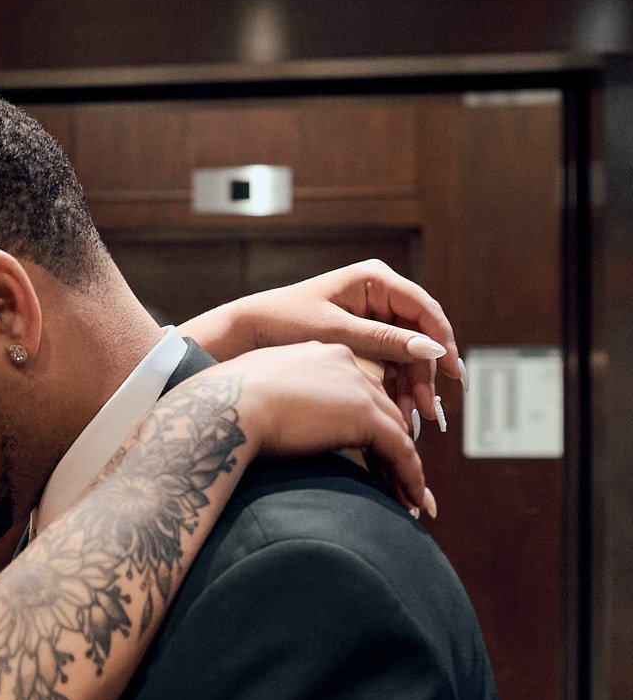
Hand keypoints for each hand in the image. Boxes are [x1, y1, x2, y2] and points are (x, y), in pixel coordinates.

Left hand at [185, 259, 462, 436]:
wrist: (247, 334)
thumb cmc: (283, 322)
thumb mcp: (336, 332)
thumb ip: (383, 340)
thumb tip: (431, 349)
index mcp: (374, 280)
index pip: (423, 309)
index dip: (442, 341)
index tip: (453, 372)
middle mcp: (378, 295)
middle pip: (418, 336)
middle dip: (425, 374)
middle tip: (431, 410)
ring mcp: (371, 317)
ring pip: (406, 354)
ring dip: (412, 386)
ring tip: (415, 419)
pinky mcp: (362, 340)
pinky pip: (388, 363)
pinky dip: (394, 387)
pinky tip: (399, 413)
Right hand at [224, 340, 433, 516]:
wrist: (224, 405)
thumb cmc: (223, 404)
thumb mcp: (255, 392)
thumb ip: (278, 401)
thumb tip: (271, 422)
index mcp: (319, 353)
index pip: (356, 390)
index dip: (366, 422)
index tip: (369, 451)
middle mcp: (344, 363)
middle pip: (382, 408)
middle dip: (393, 445)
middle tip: (398, 479)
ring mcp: (357, 388)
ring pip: (396, 430)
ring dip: (405, 467)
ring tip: (409, 499)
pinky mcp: (363, 416)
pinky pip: (399, 450)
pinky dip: (410, 476)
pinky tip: (411, 500)